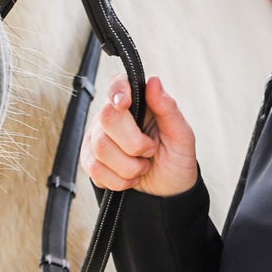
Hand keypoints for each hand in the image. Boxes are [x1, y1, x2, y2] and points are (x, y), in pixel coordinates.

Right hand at [84, 75, 198, 197]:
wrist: (168, 190)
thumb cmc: (176, 157)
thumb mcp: (181, 134)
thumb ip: (167, 108)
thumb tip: (154, 81)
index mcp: (137, 102)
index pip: (118, 84)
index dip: (118, 91)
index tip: (125, 104)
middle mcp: (113, 115)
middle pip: (107, 118)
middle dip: (133, 143)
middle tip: (150, 151)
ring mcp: (98, 137)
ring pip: (101, 148)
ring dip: (129, 166)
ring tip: (143, 165)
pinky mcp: (90, 160)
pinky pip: (95, 169)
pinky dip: (118, 180)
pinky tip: (129, 176)